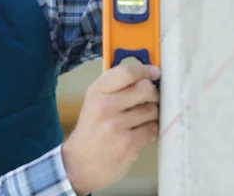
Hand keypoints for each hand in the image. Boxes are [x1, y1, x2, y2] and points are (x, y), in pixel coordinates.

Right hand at [62, 64, 160, 194]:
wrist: (79, 163)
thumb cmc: (91, 130)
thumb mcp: (94, 102)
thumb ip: (115, 87)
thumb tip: (145, 73)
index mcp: (95, 92)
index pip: (126, 72)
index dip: (145, 70)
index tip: (154, 72)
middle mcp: (104, 106)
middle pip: (145, 88)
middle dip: (152, 93)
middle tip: (149, 99)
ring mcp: (116, 126)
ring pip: (152, 110)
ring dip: (152, 114)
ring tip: (140, 120)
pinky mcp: (128, 144)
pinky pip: (152, 129)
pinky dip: (150, 130)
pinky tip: (139, 133)